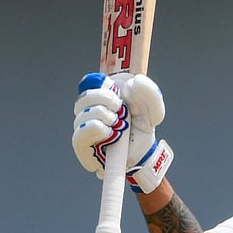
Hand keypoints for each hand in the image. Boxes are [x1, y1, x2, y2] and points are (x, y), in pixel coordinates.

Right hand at [72, 72, 172, 192]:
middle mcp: (88, 110)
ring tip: (119, 125)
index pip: (89, 82)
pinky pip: (79, 136)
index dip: (102, 85)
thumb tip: (133, 83)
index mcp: (101, 95)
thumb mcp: (153, 106)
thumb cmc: (143, 126)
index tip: (118, 91)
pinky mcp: (83, 147)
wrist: (144, 150)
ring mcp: (83, 128)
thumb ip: (149, 91)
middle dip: (106, 101)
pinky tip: (110, 133)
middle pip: (83, 99)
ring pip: (82, 116)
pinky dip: (96, 130)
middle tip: (122, 110)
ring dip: (105, 118)